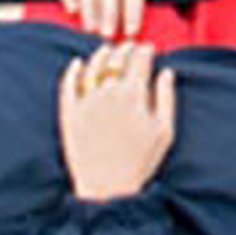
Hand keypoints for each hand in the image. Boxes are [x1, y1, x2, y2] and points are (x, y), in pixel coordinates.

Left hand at [57, 44, 176, 202]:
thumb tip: (166, 73)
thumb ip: (166, 98)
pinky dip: (72, 71)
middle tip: (131, 46)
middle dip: (126, 49)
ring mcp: (85, 102)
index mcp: (133, 95)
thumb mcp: (164, 132)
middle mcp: (107, 93)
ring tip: (108, 49)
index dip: (145, 51)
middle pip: (116, 60)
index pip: (139, 62)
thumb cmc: (140, 163)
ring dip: (102, 54)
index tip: (148, 48)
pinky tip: (77, 63)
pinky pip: (68, 85)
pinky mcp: (69, 114)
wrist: (107, 188)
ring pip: (92, 67)